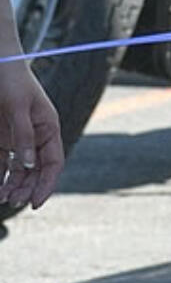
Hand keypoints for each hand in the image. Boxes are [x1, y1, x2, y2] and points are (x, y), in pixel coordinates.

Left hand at [0, 61, 64, 209]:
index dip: (47, 184)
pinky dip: (0, 176)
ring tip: (2, 199)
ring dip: (13, 186)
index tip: (36, 202)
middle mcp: (36, 136)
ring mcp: (18, 138)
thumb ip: (24, 135)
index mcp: (49, 128)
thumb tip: (29, 165)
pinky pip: (3, 163)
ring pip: (20, 170)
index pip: (53, 163)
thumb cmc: (11, 80)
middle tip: (14, 203)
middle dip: (27, 189)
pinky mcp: (2, 139)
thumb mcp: (18, 106)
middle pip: (36, 171)